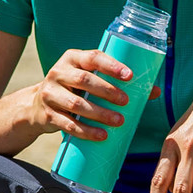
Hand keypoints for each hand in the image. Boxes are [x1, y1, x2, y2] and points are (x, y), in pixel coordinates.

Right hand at [23, 49, 138, 141]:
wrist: (36, 107)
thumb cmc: (73, 89)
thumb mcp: (89, 79)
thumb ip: (118, 82)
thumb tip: (155, 90)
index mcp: (72, 58)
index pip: (92, 57)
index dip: (111, 65)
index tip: (130, 75)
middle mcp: (58, 72)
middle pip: (84, 80)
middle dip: (107, 91)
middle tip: (126, 102)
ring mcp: (50, 94)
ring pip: (76, 104)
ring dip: (99, 113)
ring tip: (119, 121)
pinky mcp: (47, 115)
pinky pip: (68, 124)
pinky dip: (86, 131)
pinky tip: (101, 135)